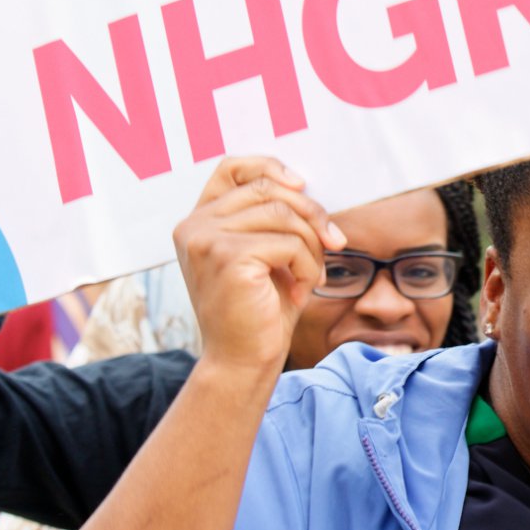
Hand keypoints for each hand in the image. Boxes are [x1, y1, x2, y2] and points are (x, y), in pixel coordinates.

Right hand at [172, 157, 343, 378]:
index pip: (231, 168)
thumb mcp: (267, 257)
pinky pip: (291, 243)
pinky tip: (300, 292)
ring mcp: (206, 239)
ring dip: (313, 246)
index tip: (302, 185)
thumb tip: (307, 188)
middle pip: (269, 189)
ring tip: (310, 277)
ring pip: (285, 214)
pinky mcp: (227, 257)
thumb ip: (275, 220)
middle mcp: (194, 225)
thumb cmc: (259, 312)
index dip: (270, 166)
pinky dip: (309, 267)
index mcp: (199, 221)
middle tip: (334, 243)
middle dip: (312, 214)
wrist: (242, 362)